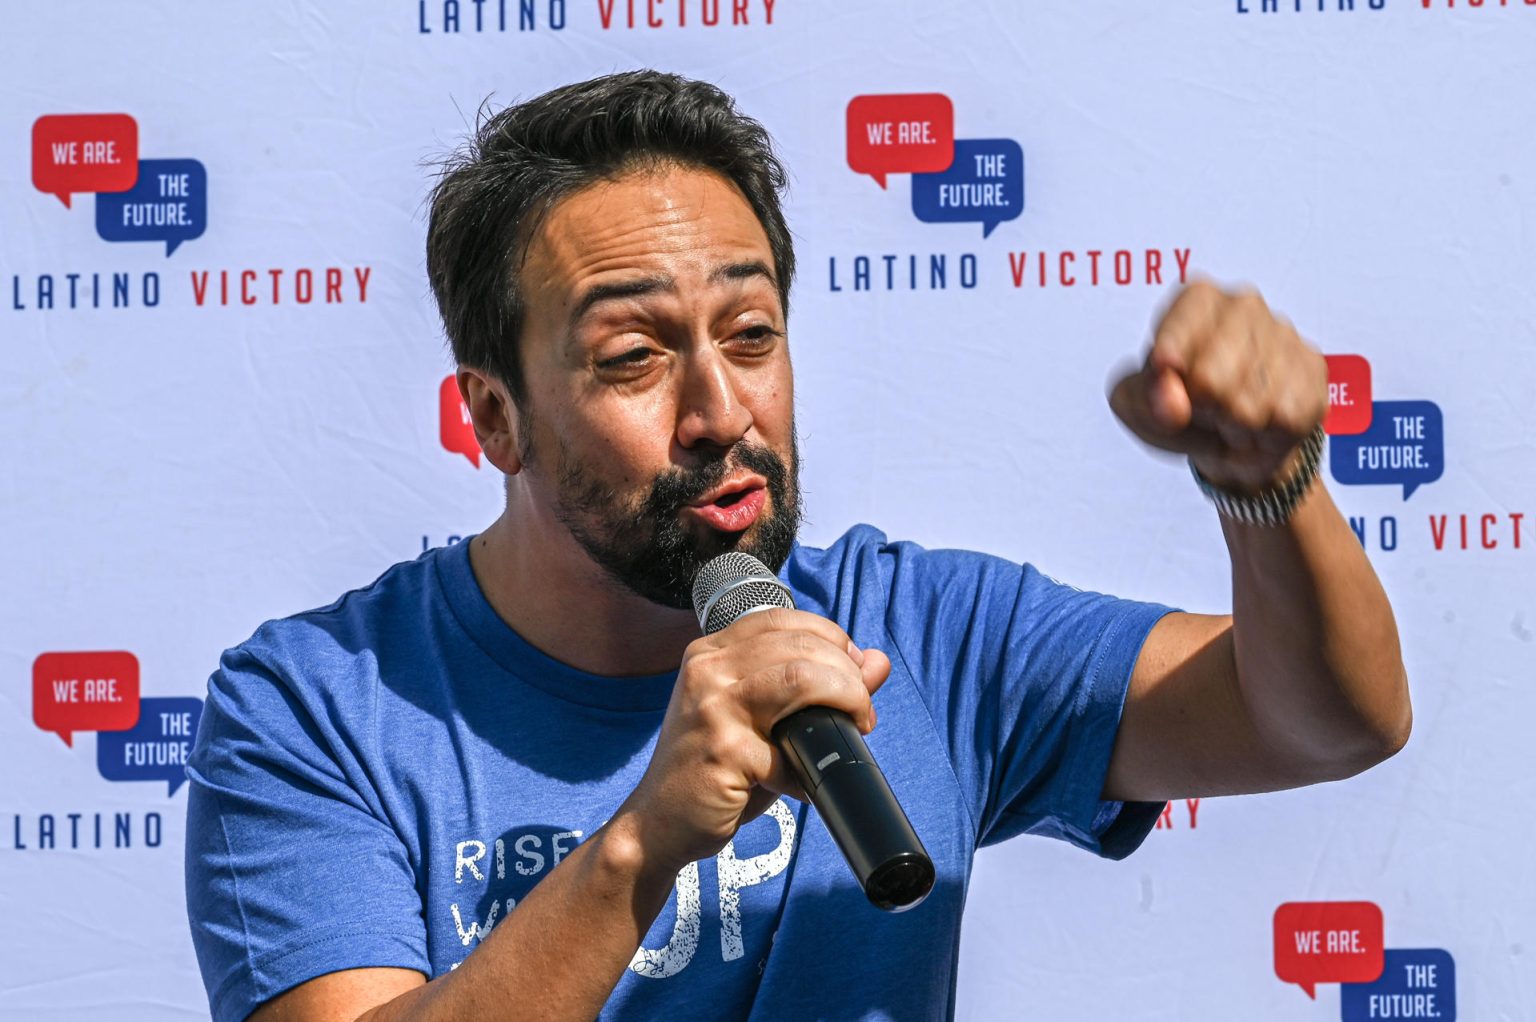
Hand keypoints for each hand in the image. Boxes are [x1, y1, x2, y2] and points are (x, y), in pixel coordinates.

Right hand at [615, 608, 890, 875]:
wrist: (658, 824)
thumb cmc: (717, 771)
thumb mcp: (766, 720)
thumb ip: (816, 686)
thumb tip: (878, 662)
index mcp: (713, 651)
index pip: (786, 620)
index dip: (833, 640)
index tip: (856, 673)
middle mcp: (708, 668)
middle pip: (802, 647)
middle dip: (849, 678)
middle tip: (861, 714)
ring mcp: (712, 706)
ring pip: (801, 678)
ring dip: (845, 701)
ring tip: (854, 730)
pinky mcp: (722, 749)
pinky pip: (789, 751)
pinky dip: (805, 773)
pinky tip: (801, 786)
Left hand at [1109, 281, 1328, 492]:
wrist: (1228, 442)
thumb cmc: (1175, 410)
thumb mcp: (1136, 403)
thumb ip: (1143, 397)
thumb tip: (1173, 405)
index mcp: (1195, 300)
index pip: (1181, 326)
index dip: (1170, 359)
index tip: (1165, 370)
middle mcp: (1243, 305)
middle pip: (1212, 378)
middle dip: (1201, 409)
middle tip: (1202, 406)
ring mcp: (1284, 333)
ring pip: (1252, 403)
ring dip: (1234, 425)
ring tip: (1230, 416)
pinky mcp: (1312, 368)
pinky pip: (1285, 416)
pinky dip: (1266, 433)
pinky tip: (1261, 420)